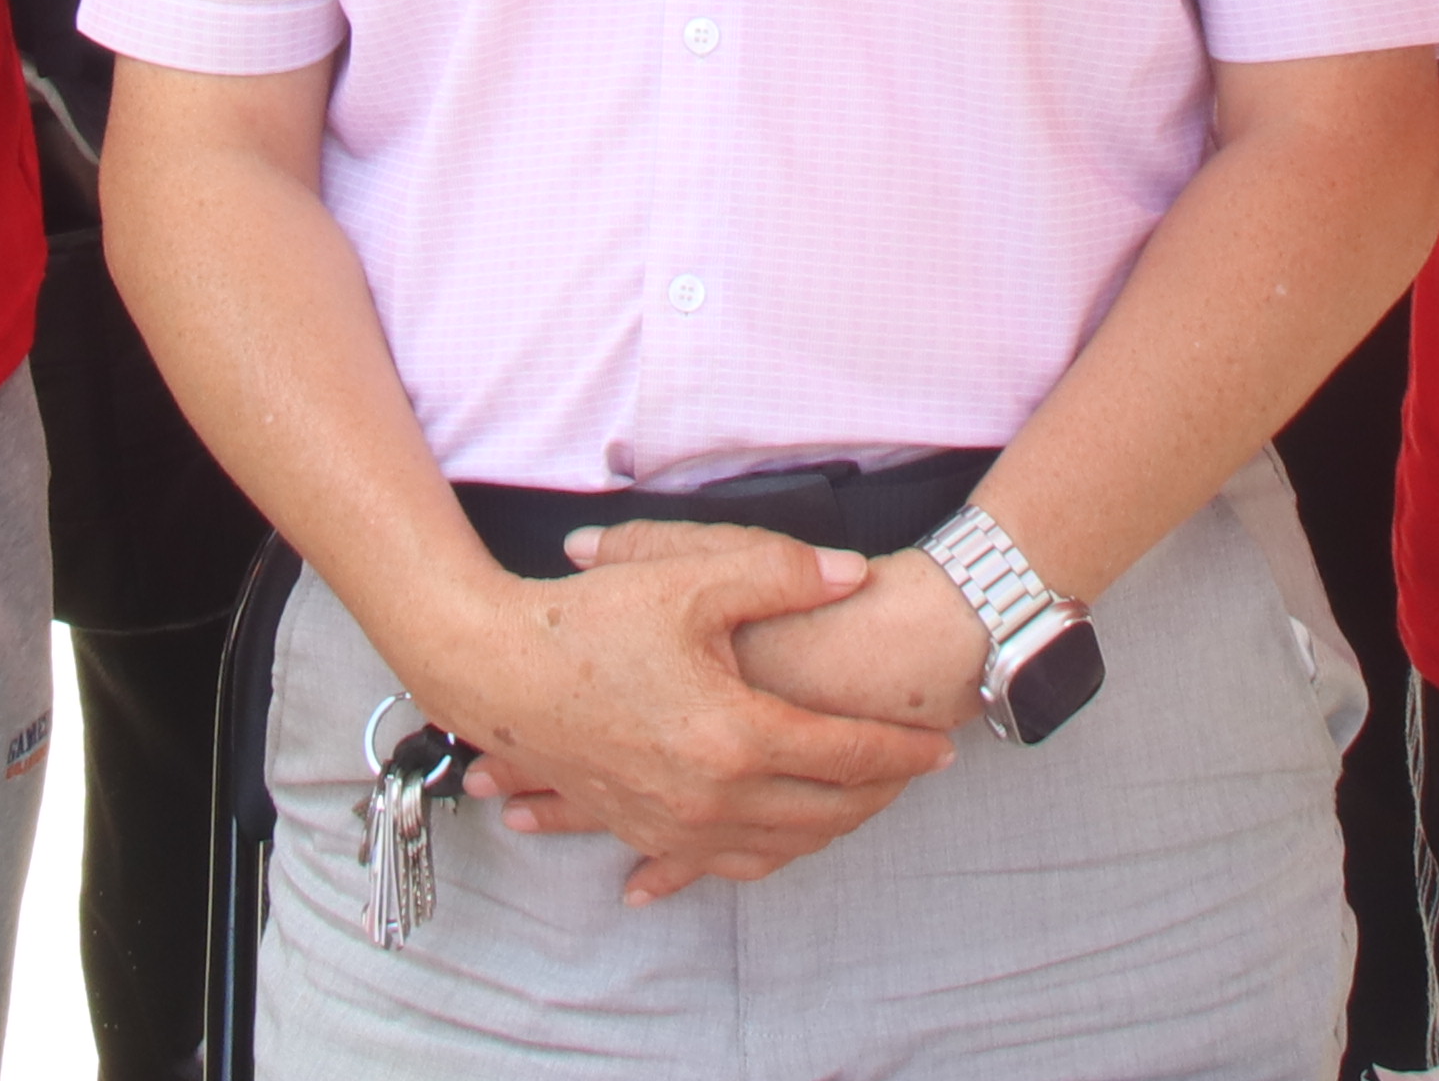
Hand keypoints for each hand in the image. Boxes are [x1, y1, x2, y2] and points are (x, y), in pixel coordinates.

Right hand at [394, 524, 952, 903]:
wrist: (498, 668)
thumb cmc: (593, 618)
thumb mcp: (693, 578)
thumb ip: (783, 574)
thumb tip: (854, 575)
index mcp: (736, 735)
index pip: (847, 755)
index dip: (901, 751)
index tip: (940, 746)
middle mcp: (712, 795)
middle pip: (824, 812)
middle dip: (880, 796)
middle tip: (915, 777)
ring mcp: (675, 822)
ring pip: (780, 847)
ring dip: (831, 829)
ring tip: (865, 802)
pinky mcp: (642, 828)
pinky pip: (722, 864)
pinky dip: (765, 857)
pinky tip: (781, 847)